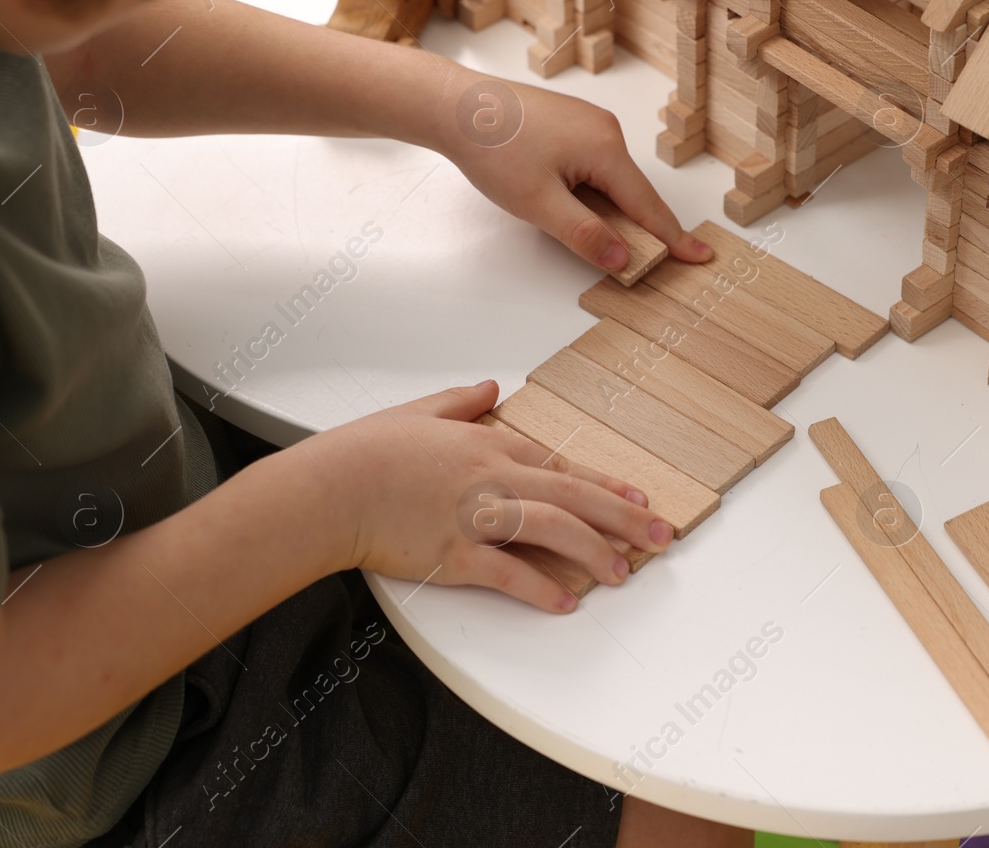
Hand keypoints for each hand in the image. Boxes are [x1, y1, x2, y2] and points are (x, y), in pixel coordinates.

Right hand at [285, 380, 673, 611]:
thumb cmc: (365, 452)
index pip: (562, 466)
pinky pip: (509, 573)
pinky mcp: (455, 555)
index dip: (605, 485)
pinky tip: (566, 602)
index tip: (638, 499)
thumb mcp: (420, 411)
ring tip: (623, 573)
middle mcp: (492, 479)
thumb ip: (462, 401)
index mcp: (488, 445)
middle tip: (660, 535)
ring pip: (553, 530)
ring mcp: (476, 517)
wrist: (328, 488)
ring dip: (594, 553)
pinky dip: (541, 588)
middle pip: (574, 496)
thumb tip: (491, 386)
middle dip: (624, 518)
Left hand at [437, 67, 712, 271]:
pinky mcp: (570, 122)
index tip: (701, 256)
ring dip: (602, 208)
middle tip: (627, 259)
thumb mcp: (539, 204)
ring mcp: (588, 122)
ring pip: (609, 179)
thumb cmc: (493, 148)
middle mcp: (605, 130)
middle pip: (630, 193)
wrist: (454, 106)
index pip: (648, 206)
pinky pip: (593, 164)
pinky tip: (560, 197)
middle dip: (632, 227)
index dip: (674, 238)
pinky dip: (588, 189)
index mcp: (606, 149)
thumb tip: (623, 259)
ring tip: (568, 222)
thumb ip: (585, 234)